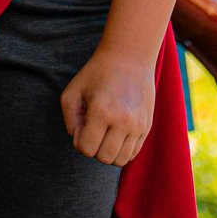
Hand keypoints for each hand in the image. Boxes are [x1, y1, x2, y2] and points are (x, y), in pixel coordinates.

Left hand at [61, 45, 155, 165]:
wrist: (129, 57)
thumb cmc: (96, 73)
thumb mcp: (72, 91)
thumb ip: (69, 120)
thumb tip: (79, 140)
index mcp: (101, 112)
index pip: (87, 149)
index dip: (79, 141)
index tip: (82, 124)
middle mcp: (123, 121)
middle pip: (104, 158)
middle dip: (94, 149)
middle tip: (93, 129)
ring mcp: (138, 125)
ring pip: (120, 160)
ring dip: (108, 152)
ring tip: (105, 132)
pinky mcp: (147, 126)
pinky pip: (133, 153)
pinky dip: (122, 150)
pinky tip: (116, 133)